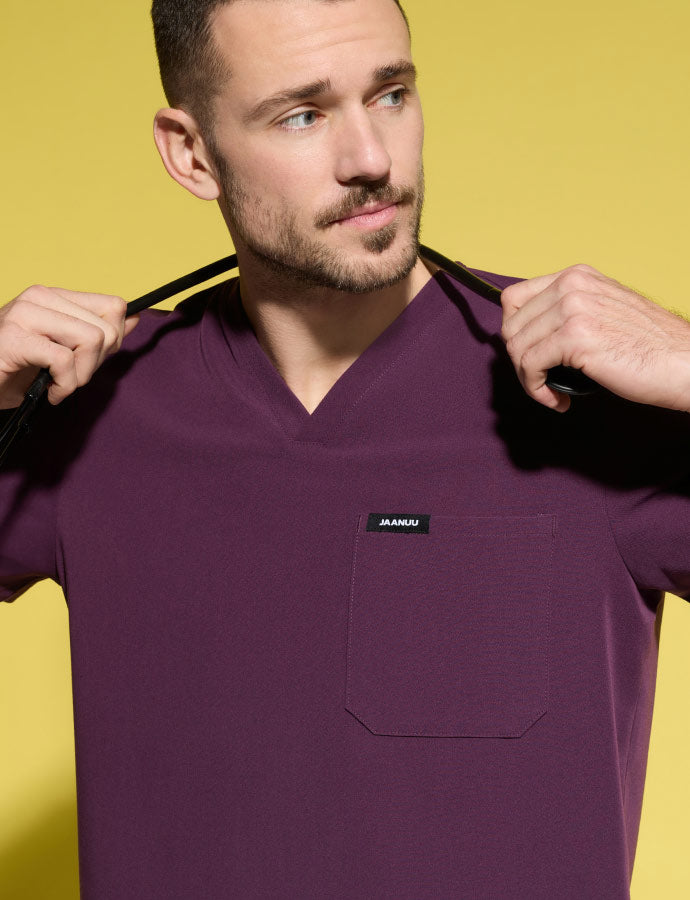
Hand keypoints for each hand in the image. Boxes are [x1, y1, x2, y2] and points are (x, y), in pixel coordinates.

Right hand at [0, 285, 138, 408]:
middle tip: (72, 378)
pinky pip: (65, 360)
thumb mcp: (66, 350)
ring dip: (82, 375)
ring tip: (61, 385)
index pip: (114, 305)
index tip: (93, 360)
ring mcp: (26, 313)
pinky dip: (65, 385)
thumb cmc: (16, 370)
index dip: (115, 339)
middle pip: (108, 327)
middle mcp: (41, 297)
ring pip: (91, 339)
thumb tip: (135, 317)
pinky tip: (51, 393)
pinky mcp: (15, 338)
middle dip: (98, 363)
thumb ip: (98, 333)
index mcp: (55, 297)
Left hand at [500, 264, 689, 412]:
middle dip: (519, 360)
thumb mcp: (603, 312)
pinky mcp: (575, 337)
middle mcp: (572, 285)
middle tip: (541, 380)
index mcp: (576, 276)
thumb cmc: (649, 348)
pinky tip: (558, 401)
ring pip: (516, 348)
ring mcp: (572, 309)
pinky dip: (537, 390)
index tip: (530, 355)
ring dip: (528, 379)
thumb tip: (528, 334)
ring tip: (551, 393)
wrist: (684, 363)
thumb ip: (568, 313)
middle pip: (510, 326)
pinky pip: (530, 366)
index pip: (514, 298)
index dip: (514, 332)